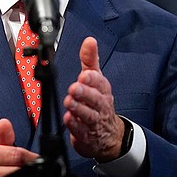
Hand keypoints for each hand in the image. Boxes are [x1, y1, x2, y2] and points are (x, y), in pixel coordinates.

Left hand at [63, 36, 123, 161]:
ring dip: (78, 108)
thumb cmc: (100, 103)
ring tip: (69, 102)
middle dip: (85, 93)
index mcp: (103, 91)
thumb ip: (90, 60)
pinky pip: (81, 131)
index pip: (101, 83)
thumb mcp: (96, 79)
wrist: (109, 136)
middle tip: (74, 87)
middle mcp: (101, 106)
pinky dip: (74, 126)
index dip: (93, 79)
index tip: (85, 74)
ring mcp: (94, 122)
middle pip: (95, 99)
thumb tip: (89, 40)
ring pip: (88, 115)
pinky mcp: (86, 136)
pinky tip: (68, 119)